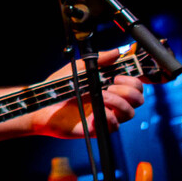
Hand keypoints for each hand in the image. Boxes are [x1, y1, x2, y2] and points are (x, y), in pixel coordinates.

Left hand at [26, 48, 148, 134]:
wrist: (44, 105)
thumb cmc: (60, 87)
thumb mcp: (79, 68)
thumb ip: (98, 60)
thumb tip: (117, 52)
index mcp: (110, 87)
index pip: (135, 85)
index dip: (135, 80)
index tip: (119, 75)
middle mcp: (112, 102)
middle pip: (138, 99)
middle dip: (129, 90)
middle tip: (111, 84)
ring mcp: (106, 115)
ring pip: (130, 112)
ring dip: (119, 101)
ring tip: (102, 95)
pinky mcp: (99, 128)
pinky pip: (115, 125)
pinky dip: (108, 116)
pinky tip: (95, 111)